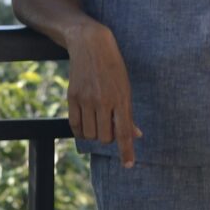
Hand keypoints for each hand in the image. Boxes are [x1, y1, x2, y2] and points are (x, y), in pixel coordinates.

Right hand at [66, 23, 140, 168]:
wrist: (90, 44)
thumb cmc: (113, 67)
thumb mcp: (126, 87)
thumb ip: (129, 113)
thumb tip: (136, 136)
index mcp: (121, 98)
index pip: (124, 132)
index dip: (127, 151)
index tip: (129, 165)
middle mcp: (103, 101)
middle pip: (105, 137)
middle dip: (109, 138)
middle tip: (110, 125)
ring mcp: (86, 100)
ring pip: (90, 134)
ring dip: (95, 134)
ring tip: (98, 120)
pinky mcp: (72, 97)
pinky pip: (75, 126)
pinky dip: (81, 131)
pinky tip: (86, 125)